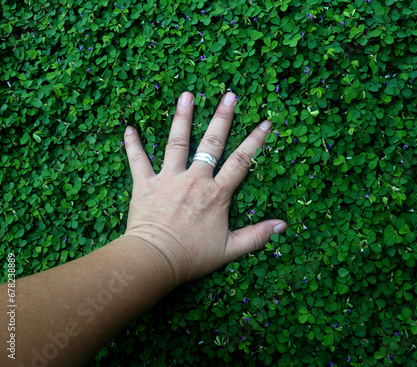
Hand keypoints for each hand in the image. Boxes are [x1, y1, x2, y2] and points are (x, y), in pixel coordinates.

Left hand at [122, 91, 287, 284]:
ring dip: (182, 117)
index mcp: (216, 193)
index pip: (241, 161)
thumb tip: (283, 226)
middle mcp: (194, 179)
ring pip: (177, 142)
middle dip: (222, 117)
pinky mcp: (145, 184)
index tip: (266, 122)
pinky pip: (138, 160)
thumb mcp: (230, 249)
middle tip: (229, 95)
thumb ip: (257, 236)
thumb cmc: (193, 256)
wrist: (155, 259)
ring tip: (187, 95)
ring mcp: (169, 179)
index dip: (255, 140)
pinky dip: (133, 145)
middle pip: (211, 143)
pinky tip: (129, 128)